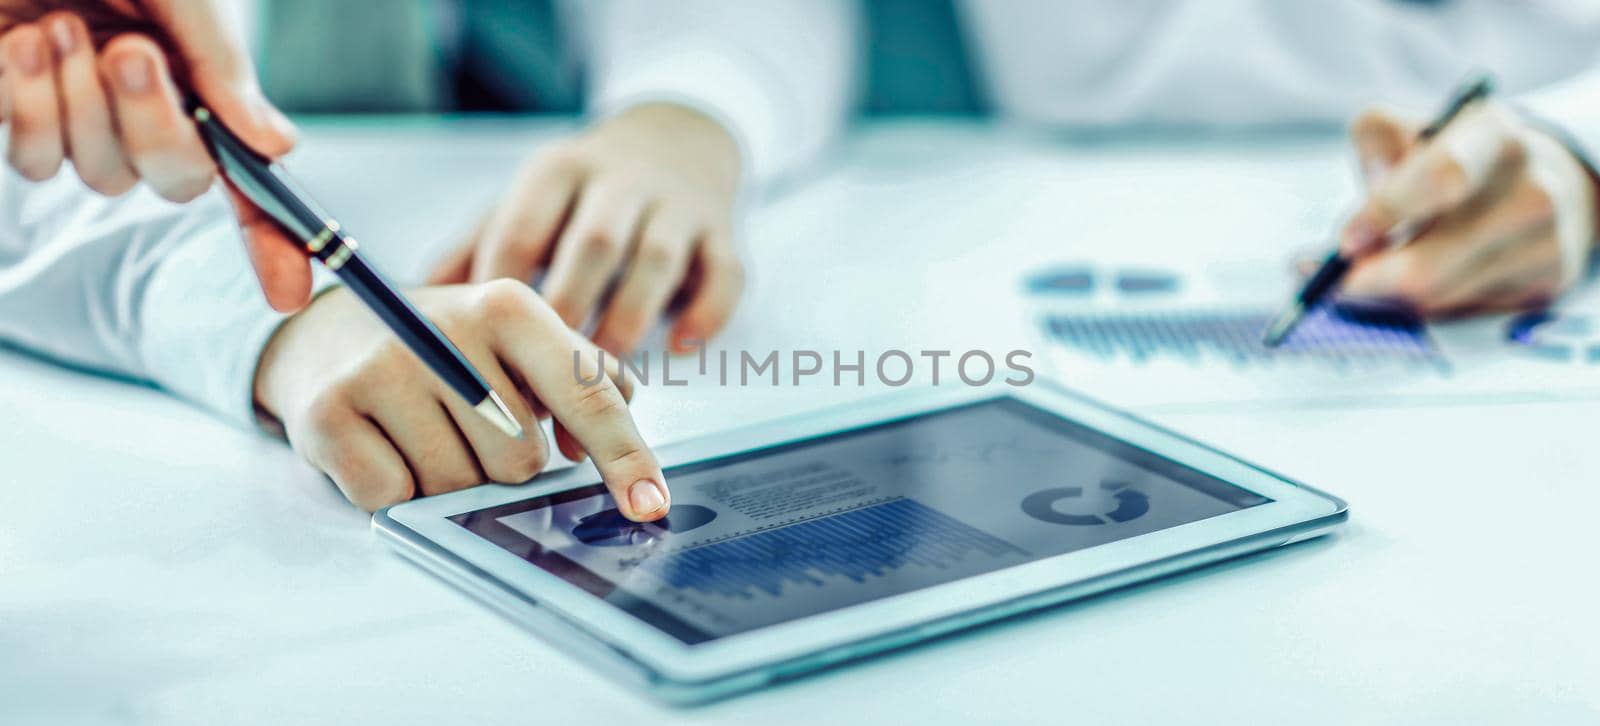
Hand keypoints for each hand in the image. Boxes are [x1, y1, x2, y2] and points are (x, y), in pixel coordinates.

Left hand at [0, 0, 308, 311]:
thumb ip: (225, 69)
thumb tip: (279, 148)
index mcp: (196, 77)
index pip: (246, 172)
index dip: (273, 235)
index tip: (291, 290)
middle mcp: (142, 106)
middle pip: (174, 182)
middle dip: (155, 127)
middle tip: (128, 49)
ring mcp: (76, 113)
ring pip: (97, 175)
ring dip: (78, 104)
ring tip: (58, 26)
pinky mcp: (11, 112)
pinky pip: (32, 157)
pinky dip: (27, 105)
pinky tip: (16, 44)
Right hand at [253, 280, 670, 518]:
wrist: (325, 336)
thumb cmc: (445, 350)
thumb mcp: (516, 339)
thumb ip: (579, 376)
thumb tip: (605, 431)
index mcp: (508, 306)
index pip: (585, 392)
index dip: (624, 456)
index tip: (651, 504)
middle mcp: (446, 328)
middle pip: (520, 460)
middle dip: (502, 463)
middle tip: (466, 425)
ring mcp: (381, 370)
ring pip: (457, 486)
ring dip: (447, 479)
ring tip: (420, 430)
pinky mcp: (326, 414)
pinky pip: (393, 497)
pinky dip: (394, 489)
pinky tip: (381, 445)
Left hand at [429, 103, 743, 354]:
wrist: (679, 137)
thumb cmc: (584, 189)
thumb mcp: (526, 198)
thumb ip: (474, 246)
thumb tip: (413, 307)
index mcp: (557, 171)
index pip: (523, 229)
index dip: (504, 294)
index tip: (487, 353)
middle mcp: (619, 179)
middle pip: (594, 243)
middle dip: (569, 312)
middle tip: (544, 378)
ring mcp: (677, 204)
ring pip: (658, 258)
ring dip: (630, 319)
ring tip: (606, 377)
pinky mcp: (723, 230)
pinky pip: (725, 272)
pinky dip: (707, 312)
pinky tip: (681, 347)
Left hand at [1336, 102, 1599, 316]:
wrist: (1547, 182)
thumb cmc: (1458, 158)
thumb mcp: (1413, 130)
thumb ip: (1375, 145)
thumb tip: (1359, 216)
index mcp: (1493, 136)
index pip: (1441, 176)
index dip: (1385, 213)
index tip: (1345, 242)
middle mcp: (1531, 188)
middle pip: (1428, 265)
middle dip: (1368, 279)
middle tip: (1338, 281)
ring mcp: (1544, 242)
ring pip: (1436, 297)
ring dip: (1391, 294)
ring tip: (1375, 274)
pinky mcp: (1545, 285)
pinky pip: (1460, 313)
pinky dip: (1426, 305)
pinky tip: (1420, 283)